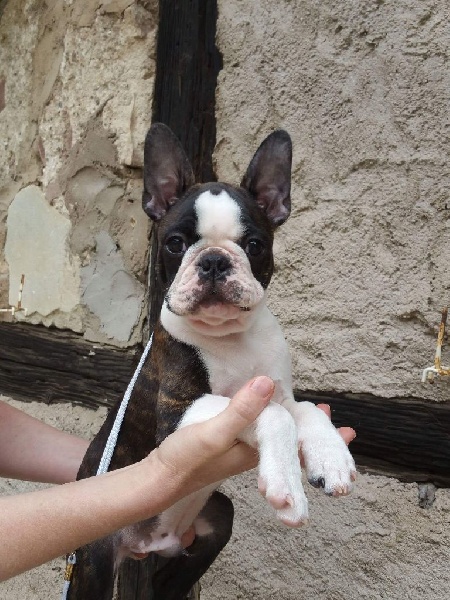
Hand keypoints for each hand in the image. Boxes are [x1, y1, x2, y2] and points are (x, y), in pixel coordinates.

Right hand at [147, 384, 355, 555]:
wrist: (161, 477)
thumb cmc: (185, 459)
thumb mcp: (212, 432)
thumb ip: (240, 411)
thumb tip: (269, 385)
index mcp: (259, 450)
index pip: (299, 443)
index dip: (322, 437)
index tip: (347, 432)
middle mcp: (257, 453)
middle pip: (296, 445)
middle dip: (320, 439)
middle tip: (347, 432)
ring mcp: (245, 449)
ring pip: (283, 441)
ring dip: (302, 432)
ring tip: (320, 418)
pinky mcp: (232, 444)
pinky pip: (266, 436)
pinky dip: (279, 427)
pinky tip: (275, 418)